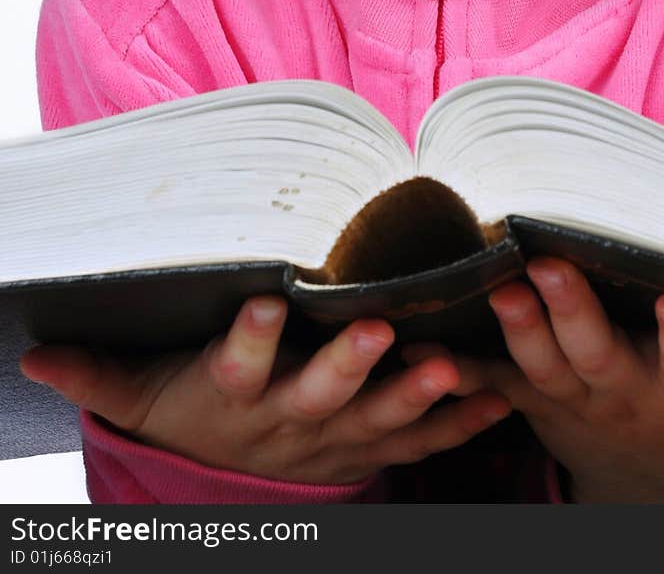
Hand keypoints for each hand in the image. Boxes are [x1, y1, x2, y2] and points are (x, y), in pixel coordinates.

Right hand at [19, 295, 510, 485]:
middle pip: (316, 396)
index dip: (245, 341)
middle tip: (377, 329)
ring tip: (450, 366)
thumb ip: (97, 371)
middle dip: (347, 367)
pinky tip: (498, 394)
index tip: (259, 301)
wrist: (233, 479)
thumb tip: (34, 351)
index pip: (234, 370)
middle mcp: (286, 422)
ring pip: (378, 421)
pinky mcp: (372, 448)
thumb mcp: (139, 396)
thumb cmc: (189, 413)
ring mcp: (335, 440)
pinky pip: (420, 441)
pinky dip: (459, 422)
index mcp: (233, 398)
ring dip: (415, 396)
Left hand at [402, 258, 663, 502]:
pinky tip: (416, 328)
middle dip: (572, 312)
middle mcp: (622, 390)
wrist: (644, 488)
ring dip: (512, 324)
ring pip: (536, 359)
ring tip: (490, 280)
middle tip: (549, 267)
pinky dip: (453, 363)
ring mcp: (568, 396)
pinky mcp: (528, 397)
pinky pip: (487, 382)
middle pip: (595, 352)